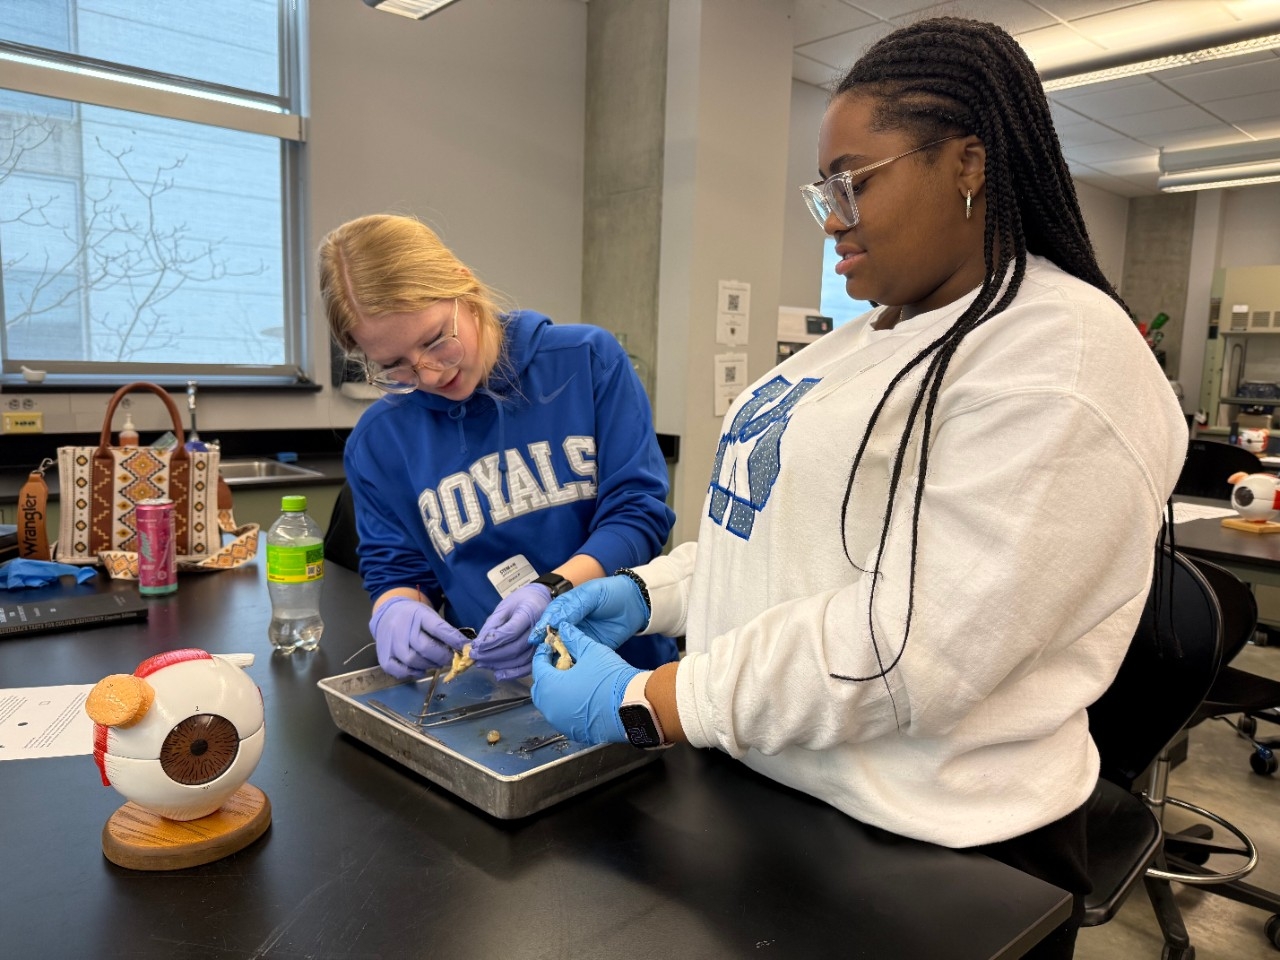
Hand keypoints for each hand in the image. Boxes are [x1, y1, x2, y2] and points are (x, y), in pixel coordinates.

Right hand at [369, 597, 468, 679]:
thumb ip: (443, 631)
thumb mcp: (429, 616)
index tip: (466, 648)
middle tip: (450, 659)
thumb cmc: (414, 617)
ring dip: (429, 665)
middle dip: (442, 656)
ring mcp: (391, 643)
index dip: (453, 639)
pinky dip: (413, 673)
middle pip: (424, 647)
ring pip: (412, 660)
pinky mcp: (383, 656)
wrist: (388, 614)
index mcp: (418, 615)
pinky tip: (421, 669)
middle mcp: (402, 628)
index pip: (438, 628)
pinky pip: (399, 671)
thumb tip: (463, 648)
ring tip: (436, 663)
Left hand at [469, 582, 551, 680]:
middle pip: (515, 648)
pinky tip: (499, 674)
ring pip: (521, 660)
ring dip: (499, 665)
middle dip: (492, 655)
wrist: (542, 601)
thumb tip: (478, 644)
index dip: (492, 642)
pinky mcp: (543, 652)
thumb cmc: (522, 601)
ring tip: (482, 663)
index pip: (510, 632)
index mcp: (530, 612)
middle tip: (475, 657)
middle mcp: (540, 629)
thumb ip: (492, 624)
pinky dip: (513, 673)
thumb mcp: (505, 606)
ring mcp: (543, 642)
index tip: (476, 647)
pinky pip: (529, 667)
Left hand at [530, 621, 639, 744]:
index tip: (552, 645)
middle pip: (541, 686)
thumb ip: (574, 639)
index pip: (538, 665)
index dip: (544, 653)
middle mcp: (549, 708)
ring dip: (556, 691)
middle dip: (548, 673)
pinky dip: (567, 706)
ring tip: (572, 679)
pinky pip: (563, 716)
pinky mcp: (573, 732)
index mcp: (549, 686)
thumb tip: (565, 629)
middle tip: (561, 662)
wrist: (633, 707)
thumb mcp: (591, 651)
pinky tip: (581, 697)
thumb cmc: (609, 678)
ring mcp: (560, 722)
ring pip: (550, 704)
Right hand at [531, 575, 647, 652]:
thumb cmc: (611, 593)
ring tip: (551, 663)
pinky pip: (579, 656)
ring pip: (563, 648)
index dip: (541, 627)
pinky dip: (572, 662)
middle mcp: (569, 624)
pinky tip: (567, 668)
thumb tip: (554, 621)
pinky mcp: (590, 648)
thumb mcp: (591, 594)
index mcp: (566, 607)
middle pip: (552, 636)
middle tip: (542, 653)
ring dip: (557, 655)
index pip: (549, 618)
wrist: (635, 604)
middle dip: (546, 644)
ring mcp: (579, 637)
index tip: (536, 637)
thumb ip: (574, 607)